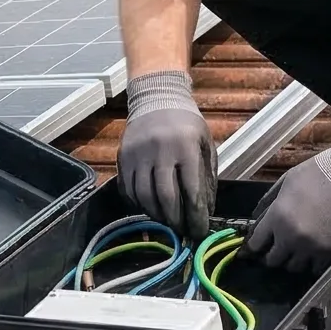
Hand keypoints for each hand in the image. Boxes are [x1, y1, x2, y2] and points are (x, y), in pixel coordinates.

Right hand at [117, 69, 214, 240]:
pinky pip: (128, 189)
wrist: (157, 97)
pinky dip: (139, 204)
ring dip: (157, 215)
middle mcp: (160, 151)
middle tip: (182, 232)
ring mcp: (138, 154)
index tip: (199, 232)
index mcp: (185, 147)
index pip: (191, 190)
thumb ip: (207, 176)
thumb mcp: (205, 144)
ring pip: (144, 196)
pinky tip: (149, 208)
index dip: (196, 216)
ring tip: (167, 222)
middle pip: (166, 197)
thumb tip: (206, 210)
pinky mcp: (123, 157)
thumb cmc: (186, 124)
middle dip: (176, 220)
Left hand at [246, 127, 330, 273]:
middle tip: (277, 247)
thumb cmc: (321, 172)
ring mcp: (311, 248)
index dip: (253, 247)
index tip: (253, 248)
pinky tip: (313, 252)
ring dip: (292, 259)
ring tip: (297, 248)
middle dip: (272, 254)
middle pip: (273, 260)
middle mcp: (291, 237)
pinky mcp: (330, 253)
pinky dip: (311, 263)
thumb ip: (269, 200)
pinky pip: (314, 269)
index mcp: (277, 217)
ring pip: (293, 267)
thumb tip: (257, 217)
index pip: (256, 243)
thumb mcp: (287, 180)